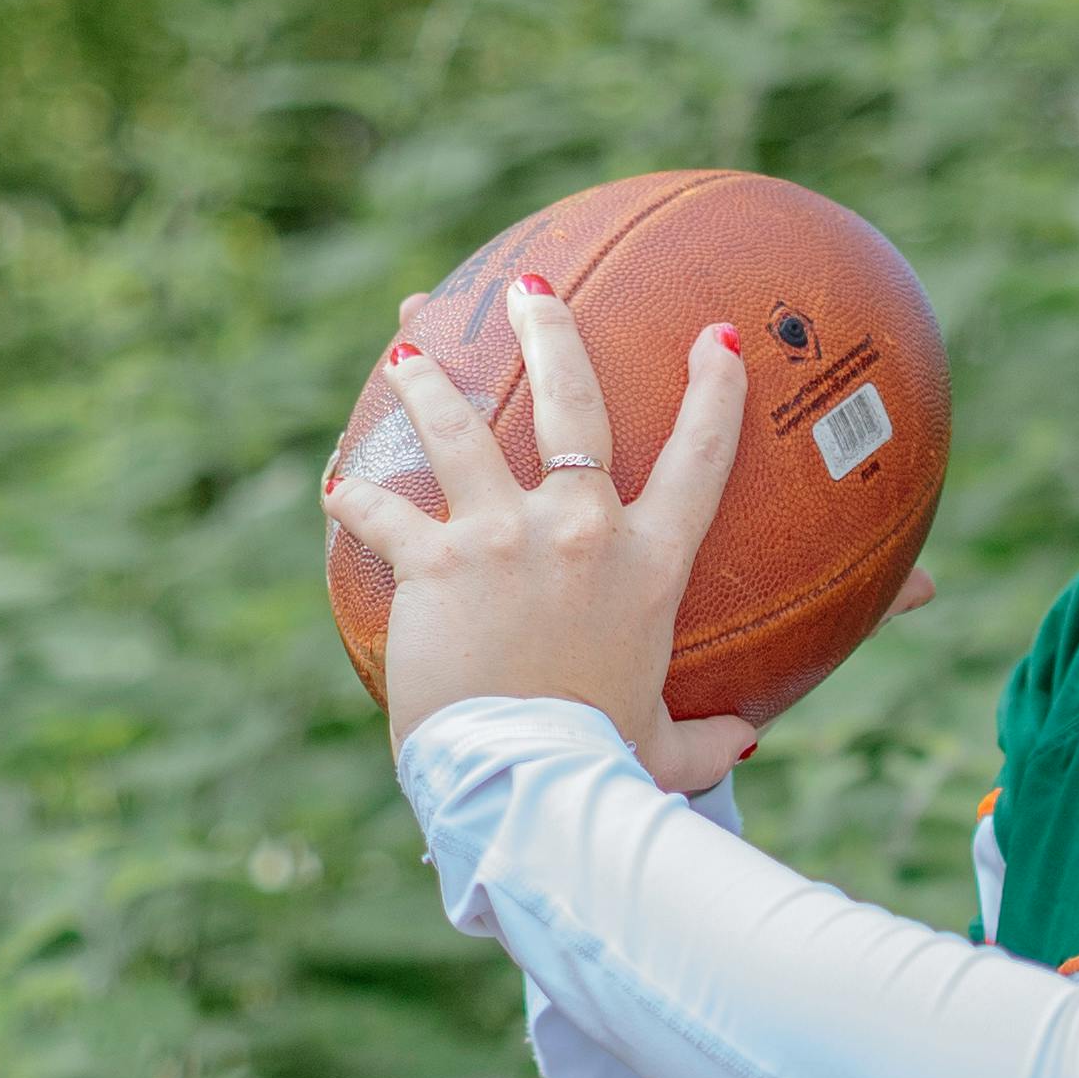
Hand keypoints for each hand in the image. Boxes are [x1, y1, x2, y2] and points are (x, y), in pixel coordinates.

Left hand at [332, 277, 761, 791]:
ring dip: (428, 381)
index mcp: (649, 569)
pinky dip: (356, 498)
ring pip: (460, 428)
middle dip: (553, 333)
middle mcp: (584, 532)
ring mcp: (508, 538)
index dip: (716, 392)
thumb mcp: (667, 750)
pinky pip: (383, 511)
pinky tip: (337, 487)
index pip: (699, 462)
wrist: (531, 785)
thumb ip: (707, 740)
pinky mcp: (438, 562)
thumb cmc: (603, 769)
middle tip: (535, 292)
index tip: (719, 337)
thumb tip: (742, 743)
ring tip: (408, 350)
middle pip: (574, 404)